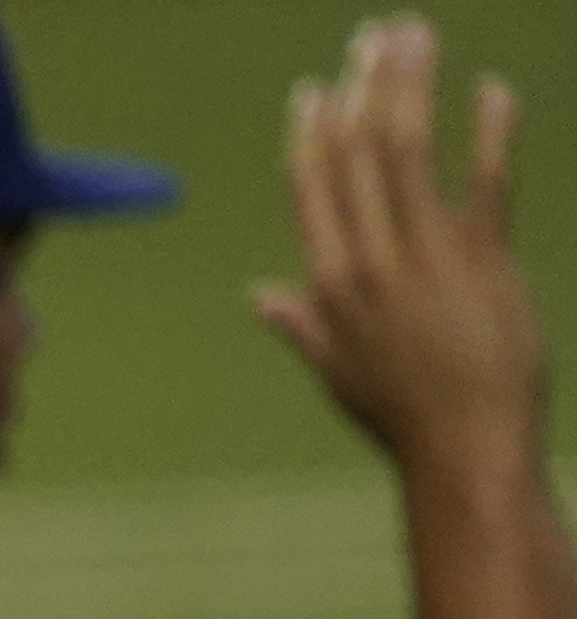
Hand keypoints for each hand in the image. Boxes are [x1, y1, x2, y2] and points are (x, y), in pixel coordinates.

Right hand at [257, 18, 547, 471]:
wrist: (465, 446)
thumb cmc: (402, 417)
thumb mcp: (339, 372)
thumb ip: (301, 325)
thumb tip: (258, 298)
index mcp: (331, 285)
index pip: (314, 191)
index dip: (314, 134)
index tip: (315, 88)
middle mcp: (371, 262)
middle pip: (360, 156)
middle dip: (364, 90)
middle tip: (372, 38)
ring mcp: (427, 257)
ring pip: (410, 154)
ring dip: (411, 90)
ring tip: (414, 39)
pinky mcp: (484, 260)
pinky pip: (488, 182)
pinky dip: (490, 133)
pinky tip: (491, 91)